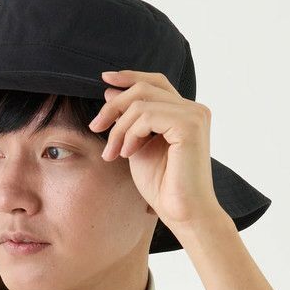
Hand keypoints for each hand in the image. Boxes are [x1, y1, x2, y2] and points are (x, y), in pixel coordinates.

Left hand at [88, 69, 226, 228]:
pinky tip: (128, 154)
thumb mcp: (137, 145)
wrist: (181, 212)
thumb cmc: (162, 185)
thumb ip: (129, 121)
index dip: (129, 77)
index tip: (104, 80)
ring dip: (119, 128)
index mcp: (185, 113)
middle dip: (114, 106)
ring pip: (141, 102)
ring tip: (113, 152)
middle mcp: (194, 109)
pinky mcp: (190, 125)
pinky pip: (147, 116)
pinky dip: (130, 134)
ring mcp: (194, 115)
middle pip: (145, 88)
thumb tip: (110, 92)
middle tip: (96, 127)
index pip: (155, 82)